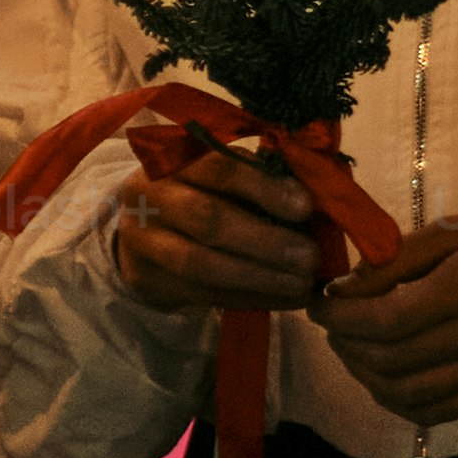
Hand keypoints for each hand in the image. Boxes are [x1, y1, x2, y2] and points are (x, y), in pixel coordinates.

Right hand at [106, 143, 330, 315]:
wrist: (140, 229)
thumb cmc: (197, 193)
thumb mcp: (218, 176)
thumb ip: (258, 180)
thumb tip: (318, 201)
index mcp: (176, 159)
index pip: (220, 168)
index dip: (264, 187)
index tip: (306, 208)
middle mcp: (152, 195)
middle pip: (208, 219)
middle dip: (266, 241)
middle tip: (309, 257)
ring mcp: (144, 240)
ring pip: (201, 263)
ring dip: (258, 276)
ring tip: (301, 283)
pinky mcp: (149, 279)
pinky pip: (204, 294)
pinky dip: (251, 298)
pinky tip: (285, 299)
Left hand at [316, 188, 457, 427]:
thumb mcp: (455, 229)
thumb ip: (397, 258)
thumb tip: (344, 288)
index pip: (389, 319)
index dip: (342, 318)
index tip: (318, 304)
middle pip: (391, 360)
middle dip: (346, 345)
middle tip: (331, 326)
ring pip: (406, 393)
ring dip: (364, 375)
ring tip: (350, 349)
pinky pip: (433, 413)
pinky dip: (395, 400)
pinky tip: (381, 377)